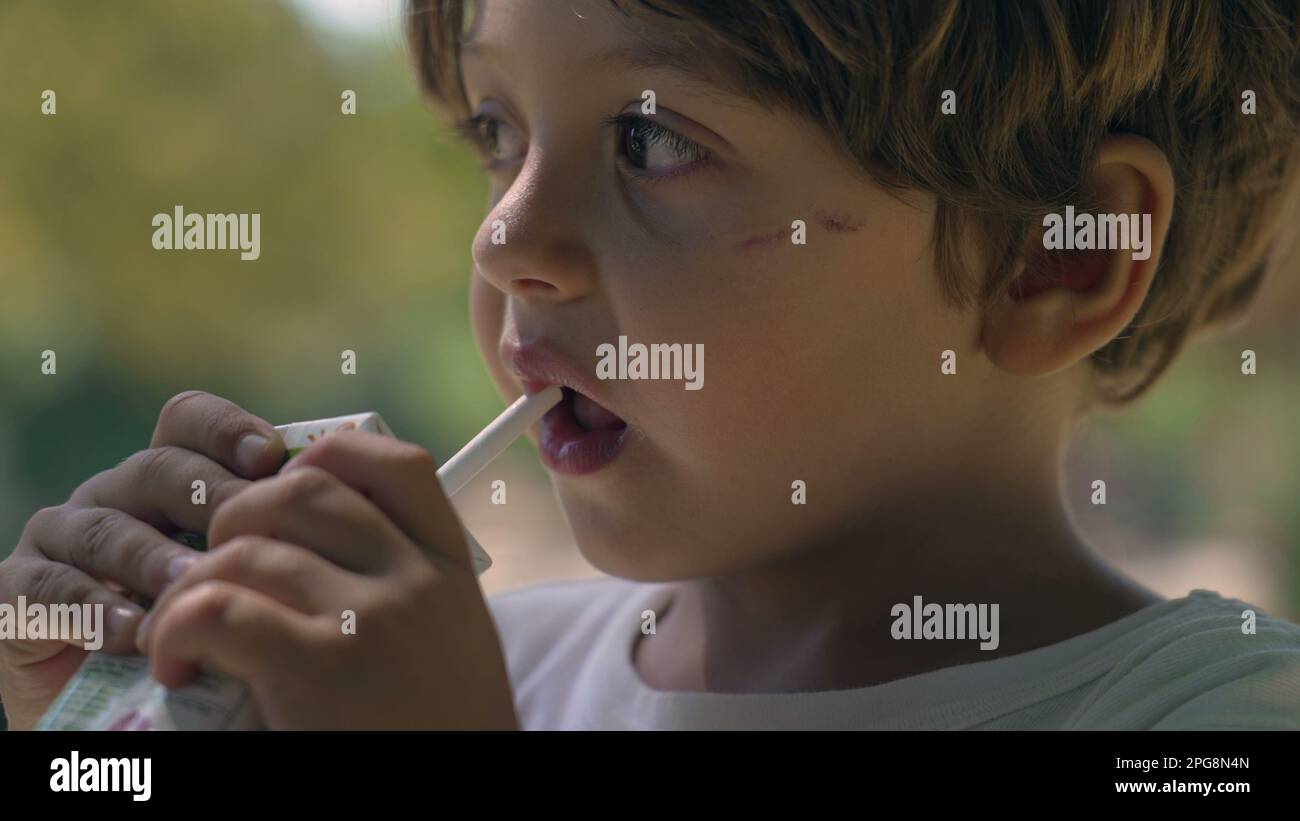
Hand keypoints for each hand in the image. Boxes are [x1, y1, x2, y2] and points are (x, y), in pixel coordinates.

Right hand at [0, 391, 283, 729]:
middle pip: (157, 468)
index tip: (269, 457)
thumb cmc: (209, 637)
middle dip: (204, 495)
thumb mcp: (248, 581)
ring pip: (104, 526)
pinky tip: (132, 632)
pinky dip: (89, 607)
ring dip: (151, 556)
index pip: (189, 422)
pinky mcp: (16, 594)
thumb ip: (277, 538)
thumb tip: (350, 505)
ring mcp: (63, 540)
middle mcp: (116, 496)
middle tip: (246, 533)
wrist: (124, 707)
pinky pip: (46, 586)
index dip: (227, 428)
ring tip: (191, 584)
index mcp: (171, 478)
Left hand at [137, 429, 518, 729]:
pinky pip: (218, 609)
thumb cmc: (445, 730)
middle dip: (241, 512)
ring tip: (182, 628)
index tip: (290, 490)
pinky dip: (176, 627)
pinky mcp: (318, 669)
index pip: (397, 464)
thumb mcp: (452, 635)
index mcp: (449, 566)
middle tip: (218, 566)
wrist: (461, 797)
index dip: (330, 455)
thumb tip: (312, 542)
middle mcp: (414, 578)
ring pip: (248, 548)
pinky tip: (175, 661)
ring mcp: (368, 619)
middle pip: (306, 487)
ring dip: (191, 580)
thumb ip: (406, 581)